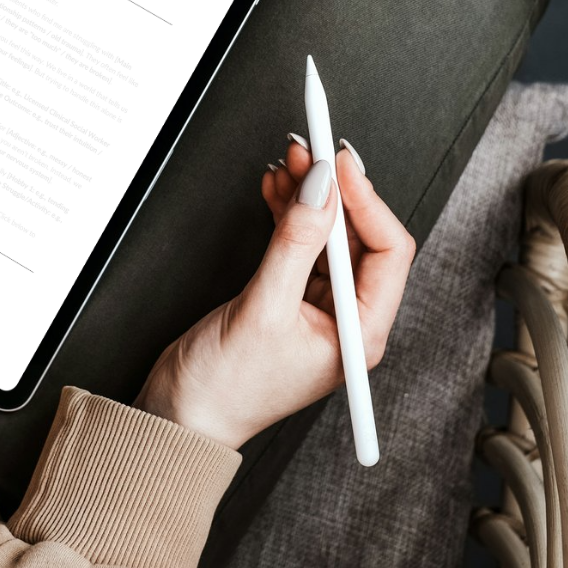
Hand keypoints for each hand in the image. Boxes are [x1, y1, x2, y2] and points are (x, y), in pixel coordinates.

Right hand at [136, 138, 414, 448]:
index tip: (339, 164)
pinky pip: (299, 245)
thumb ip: (295, 243)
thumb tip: (321, 187)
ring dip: (309, 197)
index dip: (366, 201)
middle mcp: (346, 322)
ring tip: (290, 163)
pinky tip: (276, 191)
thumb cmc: (225, 391)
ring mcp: (317, 309)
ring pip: (326, 236)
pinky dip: (289, 214)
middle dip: (333, 191)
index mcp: (360, 335)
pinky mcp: (287, 298)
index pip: (388, 251)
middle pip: (358, 237)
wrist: (179, 416)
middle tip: (312, 151)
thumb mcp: (264, 308)